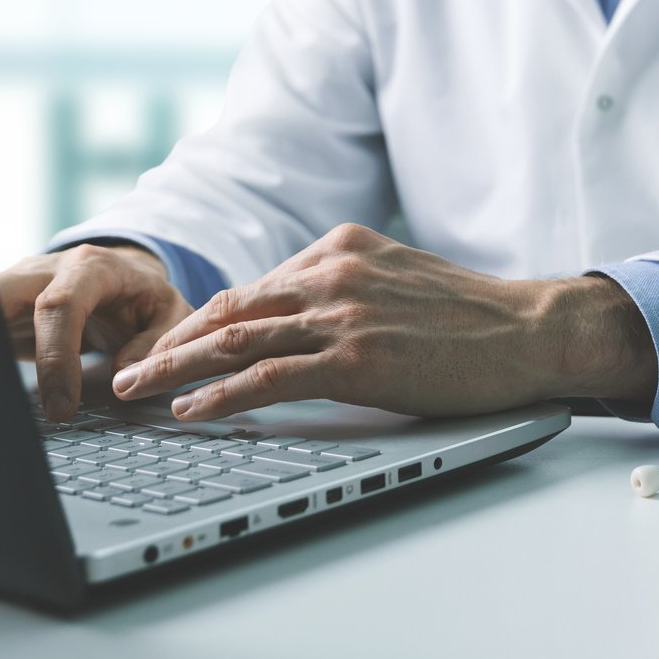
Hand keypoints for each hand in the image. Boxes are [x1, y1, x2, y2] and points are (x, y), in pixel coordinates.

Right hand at [0, 242, 192, 420]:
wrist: (121, 273)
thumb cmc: (144, 295)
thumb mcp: (169, 312)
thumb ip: (157, 342)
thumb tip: (124, 376)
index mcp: (89, 268)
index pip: (59, 307)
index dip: (55, 357)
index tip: (61, 405)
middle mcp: (42, 271)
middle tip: (0, 400)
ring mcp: (14, 287)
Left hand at [111, 223, 656, 421]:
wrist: (533, 330)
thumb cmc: (476, 318)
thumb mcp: (402, 281)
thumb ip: (348, 289)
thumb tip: (299, 319)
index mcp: (342, 248)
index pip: (252, 289)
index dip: (198, 323)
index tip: (165, 349)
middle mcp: (333, 273)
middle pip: (229, 311)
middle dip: (168, 344)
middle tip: (125, 373)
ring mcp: (344, 314)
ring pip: (236, 341)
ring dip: (175, 369)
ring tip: (135, 394)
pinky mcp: (358, 358)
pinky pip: (270, 377)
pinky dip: (221, 394)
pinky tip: (191, 410)